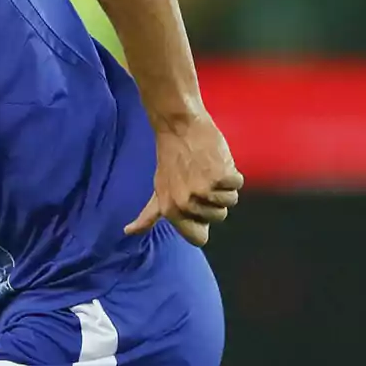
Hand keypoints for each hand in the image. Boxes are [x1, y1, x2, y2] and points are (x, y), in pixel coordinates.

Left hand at [124, 111, 242, 246]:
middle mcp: (187, 204)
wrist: (179, 126)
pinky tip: (216, 160)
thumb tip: (128, 232)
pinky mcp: (222, 176)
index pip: (199, 239)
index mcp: (171, 211)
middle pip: (218, 218)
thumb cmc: (170, 158)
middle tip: (199, 177)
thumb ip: (148, 215)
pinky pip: (237, 184)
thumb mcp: (158, 189)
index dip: (202, 221)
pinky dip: (232, 172)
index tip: (196, 202)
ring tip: (206, 169)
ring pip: (230, 201)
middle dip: (214, 199)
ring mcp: (205, 190)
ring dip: (223, 185)